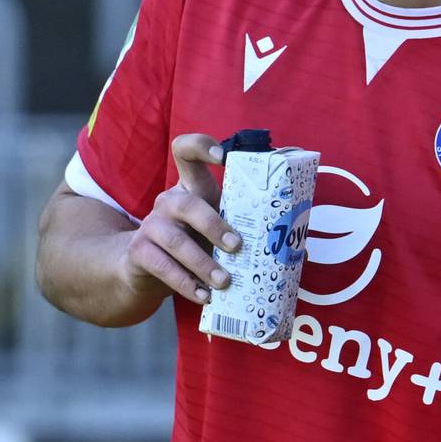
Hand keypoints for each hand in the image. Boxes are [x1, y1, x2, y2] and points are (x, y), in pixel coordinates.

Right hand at [119, 133, 242, 306]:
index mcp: (191, 188)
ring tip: (224, 282)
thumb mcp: (217, 233)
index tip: (224, 156)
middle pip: (187, 203)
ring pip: (175, 241)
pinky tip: (203, 295)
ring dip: (202, 263)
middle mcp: (169, 202)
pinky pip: (163, 266)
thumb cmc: (194, 243)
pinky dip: (185, 283)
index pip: (185, 151)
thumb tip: (300, 250)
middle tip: (237, 246)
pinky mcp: (140, 252)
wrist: (146, 270)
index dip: (201, 146)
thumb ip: (251, 235)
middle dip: (214, 225)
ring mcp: (151, 226)